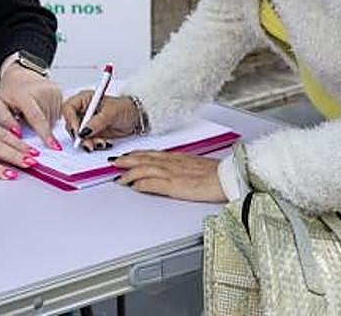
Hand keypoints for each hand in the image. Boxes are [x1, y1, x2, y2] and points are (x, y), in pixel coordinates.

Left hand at [0, 63, 62, 148]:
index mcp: (25, 94)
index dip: (45, 134)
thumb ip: (5, 121)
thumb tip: (17, 134)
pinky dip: (48, 115)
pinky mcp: (59, 92)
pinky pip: (56, 113)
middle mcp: (41, 91)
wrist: (20, 72)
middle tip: (24, 115)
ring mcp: (52, 91)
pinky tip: (39, 106)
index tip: (53, 146)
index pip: (37, 118)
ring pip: (52, 119)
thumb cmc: (10, 89)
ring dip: (42, 121)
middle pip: (45, 122)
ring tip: (32, 109)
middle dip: (35, 126)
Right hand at [61, 92, 140, 150]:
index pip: (68, 108)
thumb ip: (97, 122)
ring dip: (87, 141)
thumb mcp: (111, 112)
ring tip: (100, 142)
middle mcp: (82, 111)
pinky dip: (92, 144)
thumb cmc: (125, 108)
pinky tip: (102, 143)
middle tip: (88, 142)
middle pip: (70, 124)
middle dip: (79, 135)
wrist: (135, 117)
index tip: (78, 131)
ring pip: (77, 135)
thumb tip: (84, 131)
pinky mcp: (91, 133)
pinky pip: (86, 141)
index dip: (70, 120)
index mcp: (84, 99)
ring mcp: (86, 123)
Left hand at [111, 151, 226, 201]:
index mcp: (176, 157)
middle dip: (126, 160)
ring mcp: (171, 173)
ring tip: (118, 178)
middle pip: (143, 159)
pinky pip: (152, 183)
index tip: (125, 156)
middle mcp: (171, 162)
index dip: (135, 154)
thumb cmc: (215, 173)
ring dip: (128, 173)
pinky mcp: (174, 185)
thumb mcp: (194, 166)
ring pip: (143, 170)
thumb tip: (172, 171)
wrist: (226, 177)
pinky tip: (133, 187)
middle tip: (113, 162)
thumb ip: (180, 166)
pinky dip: (140, 184)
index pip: (150, 154)